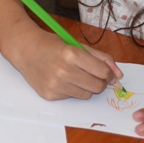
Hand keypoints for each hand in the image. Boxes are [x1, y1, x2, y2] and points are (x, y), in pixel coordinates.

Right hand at [9, 30, 123, 100]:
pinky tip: (61, 80)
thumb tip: (119, 75)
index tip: (105, 72)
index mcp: (71, 54)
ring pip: (86, 95)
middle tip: (92, 75)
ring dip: (86, 87)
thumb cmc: (52, 45)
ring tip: (75, 76)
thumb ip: (100, 57)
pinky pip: (71, 97)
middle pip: (97, 86)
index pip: (102, 72)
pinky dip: (71, 90)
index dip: (108, 73)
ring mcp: (55, 85)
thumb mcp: (77, 45)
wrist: (25, 49)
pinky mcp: (50, 95)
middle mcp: (63, 71)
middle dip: (100, 82)